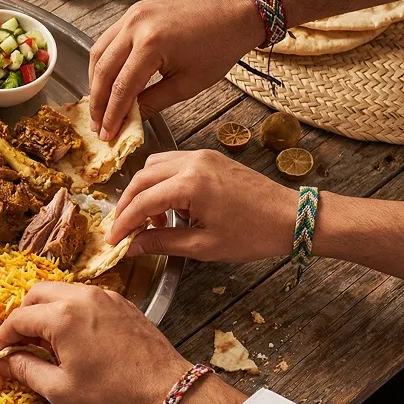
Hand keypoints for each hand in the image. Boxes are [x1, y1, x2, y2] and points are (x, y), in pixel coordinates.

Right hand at [0, 282, 191, 403]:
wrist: (167, 391)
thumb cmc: (113, 395)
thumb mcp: (61, 389)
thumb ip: (26, 369)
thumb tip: (2, 361)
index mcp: (62, 317)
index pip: (18, 318)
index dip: (2, 336)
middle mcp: (81, 297)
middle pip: (37, 294)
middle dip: (23, 316)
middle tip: (21, 343)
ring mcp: (104, 295)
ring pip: (61, 291)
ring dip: (47, 310)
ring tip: (47, 341)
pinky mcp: (121, 301)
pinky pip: (84, 296)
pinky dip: (70, 309)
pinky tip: (74, 336)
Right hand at [87, 0, 263, 140]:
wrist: (235, 11)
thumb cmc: (218, 47)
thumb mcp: (187, 84)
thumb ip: (152, 103)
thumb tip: (128, 120)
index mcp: (151, 44)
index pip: (122, 87)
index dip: (112, 115)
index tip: (107, 134)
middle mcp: (135, 25)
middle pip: (104, 70)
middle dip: (98, 101)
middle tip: (97, 125)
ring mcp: (132, 14)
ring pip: (99, 52)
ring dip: (96, 81)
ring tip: (99, 105)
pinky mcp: (134, 10)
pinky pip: (108, 39)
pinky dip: (104, 61)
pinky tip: (107, 80)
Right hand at [109, 149, 296, 262]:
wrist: (291, 217)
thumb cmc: (253, 234)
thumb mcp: (203, 245)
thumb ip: (162, 242)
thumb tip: (132, 247)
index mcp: (190, 184)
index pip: (142, 201)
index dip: (123, 223)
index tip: (113, 240)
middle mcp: (192, 162)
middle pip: (141, 178)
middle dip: (127, 204)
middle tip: (124, 229)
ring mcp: (202, 156)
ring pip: (154, 166)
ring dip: (143, 190)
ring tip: (149, 219)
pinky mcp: (209, 157)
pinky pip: (172, 163)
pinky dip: (161, 182)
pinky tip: (169, 206)